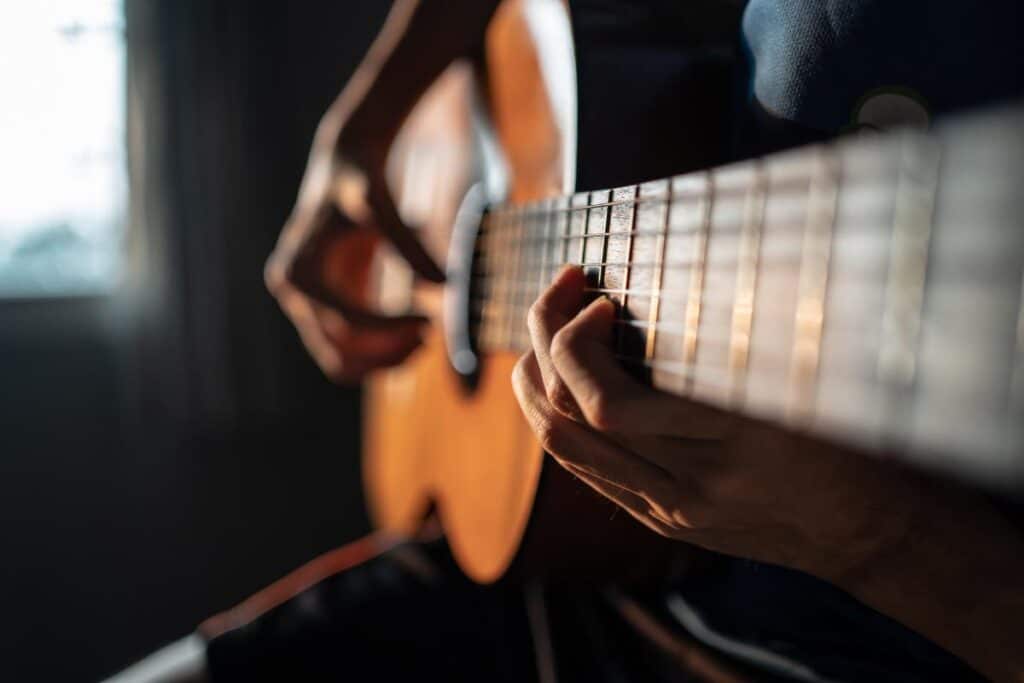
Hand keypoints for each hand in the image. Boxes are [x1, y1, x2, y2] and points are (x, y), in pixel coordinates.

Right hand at [265, 115, 443, 383]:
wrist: (347, 159)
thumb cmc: (361, 176)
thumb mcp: (381, 202)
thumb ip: (409, 243)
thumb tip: (444, 285)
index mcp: (298, 273)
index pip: (346, 327)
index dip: (391, 331)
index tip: (430, 319)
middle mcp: (295, 295)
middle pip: (342, 355)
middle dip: (388, 351)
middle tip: (430, 330)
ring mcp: (307, 305)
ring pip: (344, 364)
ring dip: (386, 360)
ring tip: (425, 334)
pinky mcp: (326, 308)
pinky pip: (351, 353)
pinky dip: (383, 354)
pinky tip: (415, 332)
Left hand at [512, 265, 922, 582]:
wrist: (870, 530)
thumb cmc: (854, 435)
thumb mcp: (814, 375)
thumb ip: (747, 335)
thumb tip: (689, 257)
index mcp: (731, 441)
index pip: (607, 403)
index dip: (582, 339)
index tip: (603, 298)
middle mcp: (688, 484)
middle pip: (569, 416)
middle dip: (546, 337)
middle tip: (562, 288)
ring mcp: (668, 507)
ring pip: (563, 446)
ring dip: (536, 379)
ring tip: (547, 327)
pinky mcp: (660, 519)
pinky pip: (582, 467)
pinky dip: (556, 415)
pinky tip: (560, 377)